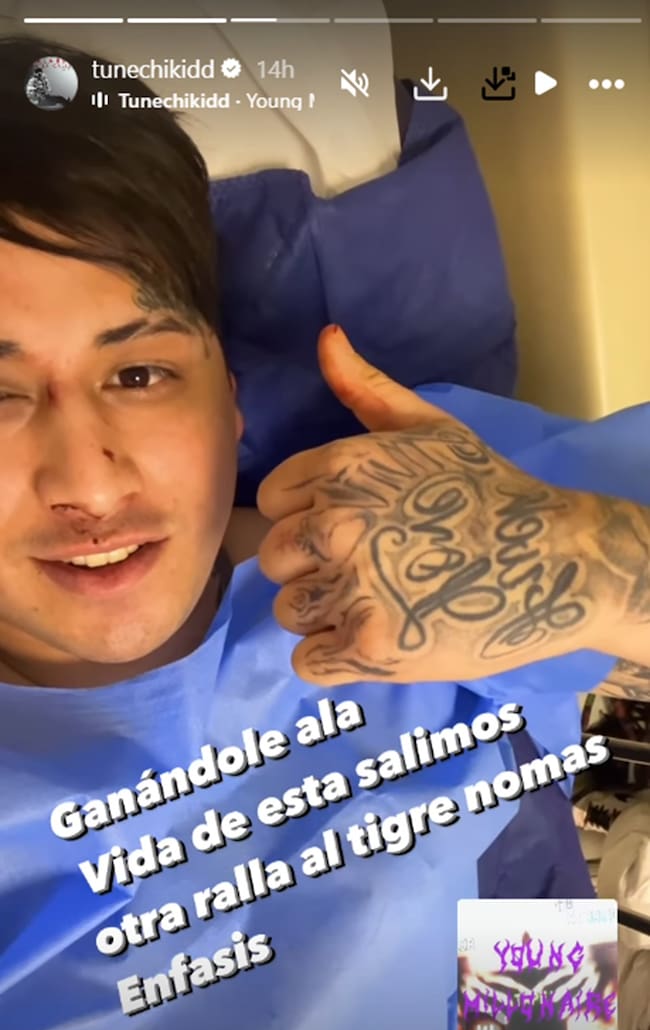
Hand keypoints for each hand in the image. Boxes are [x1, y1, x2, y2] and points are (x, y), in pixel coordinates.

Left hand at [257, 327, 597, 685]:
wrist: (554, 562)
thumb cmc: (491, 492)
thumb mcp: (432, 427)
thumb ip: (367, 388)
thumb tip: (325, 338)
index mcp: (343, 467)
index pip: (274, 499)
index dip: (306, 517)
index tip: (347, 530)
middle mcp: (337, 524)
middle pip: (276, 558)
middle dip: (313, 567)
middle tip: (368, 571)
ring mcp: (353, 589)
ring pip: (289, 611)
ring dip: (324, 615)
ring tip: (378, 604)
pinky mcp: (371, 648)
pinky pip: (307, 661)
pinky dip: (335, 658)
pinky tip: (377, 639)